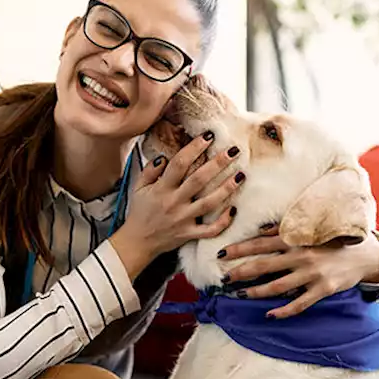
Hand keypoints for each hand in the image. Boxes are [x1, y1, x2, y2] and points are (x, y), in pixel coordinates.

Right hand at [109, 134, 244, 277]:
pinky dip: (223, 222)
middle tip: (234, 150)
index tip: (208, 136)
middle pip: (199, 180)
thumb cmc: (139, 212)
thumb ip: (150, 170)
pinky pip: (209, 229)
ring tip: (241, 175)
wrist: (137, 242)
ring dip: (226, 189)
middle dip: (217, 163)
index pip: (179, 163)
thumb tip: (165, 156)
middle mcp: (173, 202)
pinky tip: (234, 209)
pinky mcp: (189, 234)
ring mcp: (183, 219)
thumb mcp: (138, 188)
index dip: (194, 148)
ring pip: (209, 203)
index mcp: (161, 189)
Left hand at [218, 225, 378, 318]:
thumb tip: (259, 230)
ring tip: (240, 295)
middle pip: (263, 265)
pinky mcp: (323, 290)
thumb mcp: (310, 230)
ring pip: (277, 286)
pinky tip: (269, 314)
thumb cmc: (332, 241)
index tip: (221, 255)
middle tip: (224, 279)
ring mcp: (312, 274)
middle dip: (240, 272)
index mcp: (296, 239)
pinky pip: (299, 304)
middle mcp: (302, 255)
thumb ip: (284, 231)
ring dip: (255, 292)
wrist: (365, 254)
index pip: (260, 244)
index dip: (239, 249)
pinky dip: (282, 311)